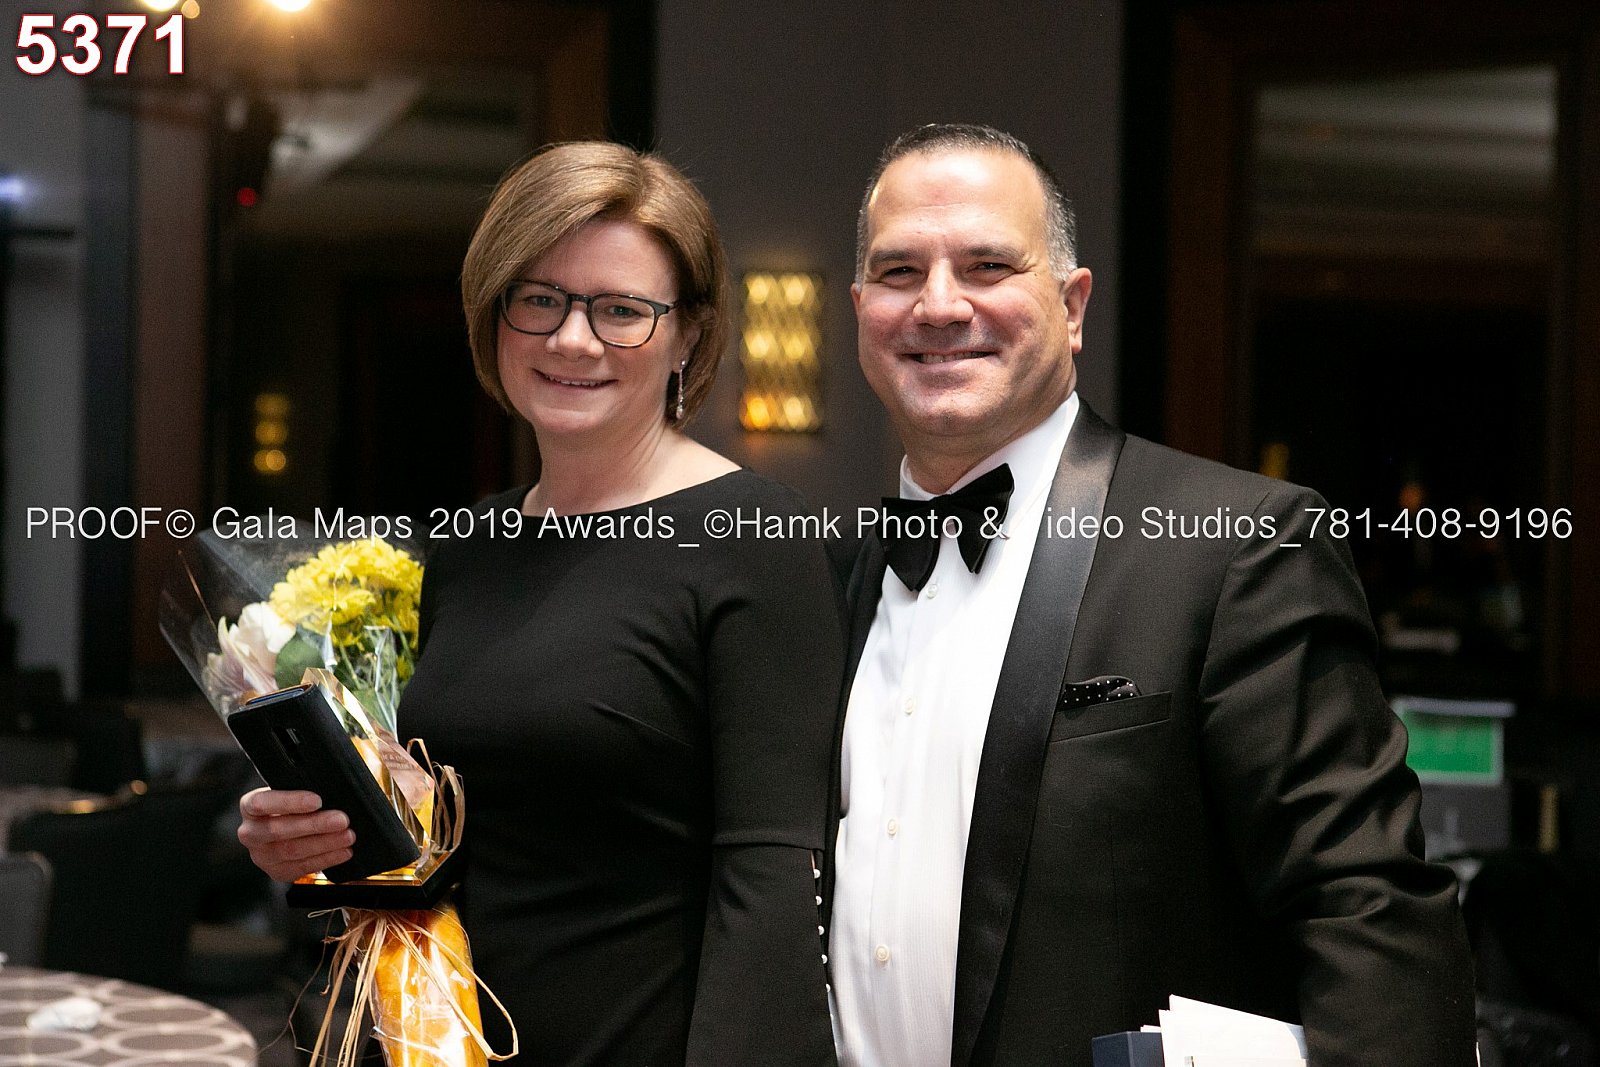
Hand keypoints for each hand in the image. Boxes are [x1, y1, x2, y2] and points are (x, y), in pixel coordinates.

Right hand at [237, 787, 354, 881]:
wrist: (287, 828)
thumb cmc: (293, 804)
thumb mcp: (292, 789)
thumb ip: (305, 786)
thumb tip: (333, 788)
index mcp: (250, 806)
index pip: (262, 803)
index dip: (290, 802)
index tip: (317, 800)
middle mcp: (251, 832)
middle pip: (279, 830)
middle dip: (315, 825)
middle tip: (342, 820)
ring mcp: (262, 855)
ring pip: (293, 851)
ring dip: (325, 843)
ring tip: (348, 836)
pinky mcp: (277, 871)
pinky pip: (303, 867)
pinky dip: (327, 859)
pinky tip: (344, 851)